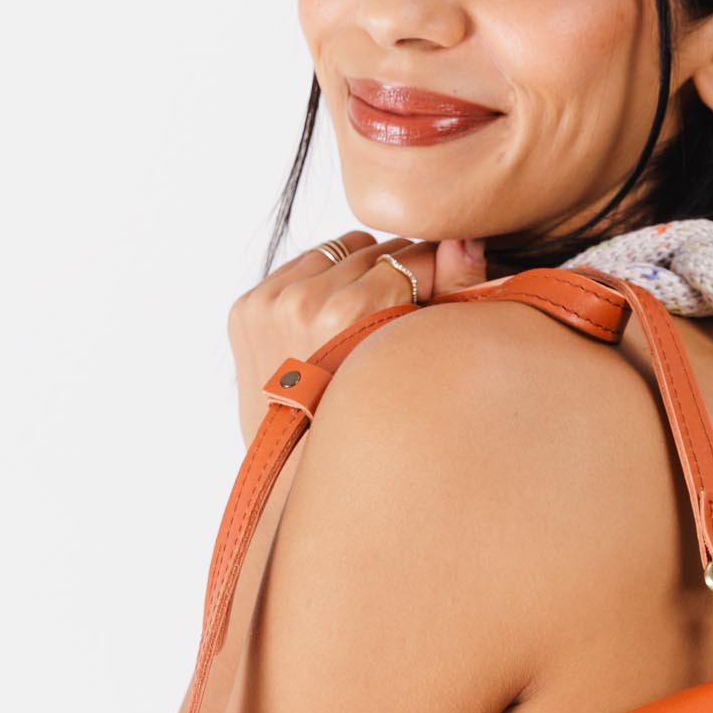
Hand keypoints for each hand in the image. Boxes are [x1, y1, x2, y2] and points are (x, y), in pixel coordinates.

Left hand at [227, 232, 488, 447]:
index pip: (409, 260)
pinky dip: (317, 286)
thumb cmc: (364, 425)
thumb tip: (465, 240)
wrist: (298, 472)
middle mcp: (302, 303)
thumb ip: (450, 294)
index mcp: (348, 316)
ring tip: (362, 321)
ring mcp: (268, 304)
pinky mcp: (246, 308)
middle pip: (371, 252)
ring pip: (334, 253)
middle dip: (393, 276)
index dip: (431, 275)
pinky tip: (327, 324)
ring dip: (354, 275)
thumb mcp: (415, 363)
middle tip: (397, 316)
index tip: (436, 293)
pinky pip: (298, 268)